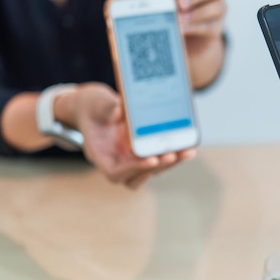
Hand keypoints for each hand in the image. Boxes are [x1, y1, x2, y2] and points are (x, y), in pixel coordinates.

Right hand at [68, 83, 195, 187]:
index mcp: (100, 155)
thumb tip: (121, 111)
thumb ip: (108, 108)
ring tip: (187, 151)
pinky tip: (187, 144)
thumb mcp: (96, 103)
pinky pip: (158, 159)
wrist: (94, 108)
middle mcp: (116, 162)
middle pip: (137, 176)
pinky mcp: (141, 154)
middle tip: (173, 154)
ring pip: (151, 170)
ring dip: (170, 163)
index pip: (115, 172)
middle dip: (158, 167)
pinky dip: (173, 153)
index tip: (151, 160)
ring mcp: (129, 160)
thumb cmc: (92, 107)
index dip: (133, 169)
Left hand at [169, 0, 225, 87]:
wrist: (189, 39)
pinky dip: (196, 27)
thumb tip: (152, 1)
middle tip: (180, 3)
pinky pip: (211, 26)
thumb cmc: (178, 15)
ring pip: (218, 7)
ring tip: (181, 18)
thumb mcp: (171, 5)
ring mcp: (219, 11)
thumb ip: (166, 1)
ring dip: (198, 12)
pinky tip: (183, 29)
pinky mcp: (217, 28)